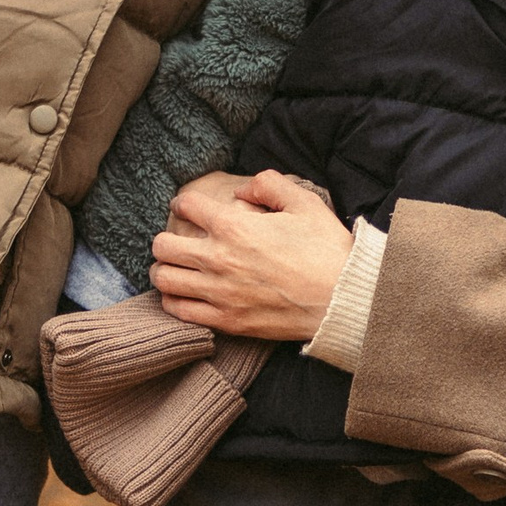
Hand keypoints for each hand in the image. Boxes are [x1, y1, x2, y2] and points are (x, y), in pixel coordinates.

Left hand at [150, 170, 353, 340]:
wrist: (343, 300)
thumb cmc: (326, 250)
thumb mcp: (304, 203)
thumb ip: (269, 184)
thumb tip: (242, 190)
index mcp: (234, 226)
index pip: (186, 205)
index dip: (184, 202)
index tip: (187, 206)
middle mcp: (218, 259)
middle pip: (162, 245)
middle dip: (165, 238)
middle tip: (176, 240)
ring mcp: (219, 293)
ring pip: (163, 279)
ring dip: (164, 270)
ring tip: (175, 268)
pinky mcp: (226, 321)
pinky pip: (178, 311)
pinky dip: (174, 300)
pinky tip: (185, 294)